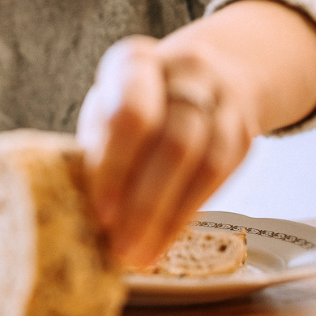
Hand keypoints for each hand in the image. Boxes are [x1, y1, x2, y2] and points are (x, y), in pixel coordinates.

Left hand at [77, 35, 260, 267]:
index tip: (100, 213)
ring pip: (203, 163)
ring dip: (168, 216)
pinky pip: (221, 176)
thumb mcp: (107, 108)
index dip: (115, 168)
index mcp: (134, 61)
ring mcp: (222, 99)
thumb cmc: (138, 102)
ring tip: (139, 254)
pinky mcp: (243, 131)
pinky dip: (188, 212)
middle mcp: (185, 71)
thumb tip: (72, 210)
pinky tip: (165, 238)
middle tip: (119, 246)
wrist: (212, 73)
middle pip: (172, 142)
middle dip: (144, 202)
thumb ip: (96, 148)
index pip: (130, 116)